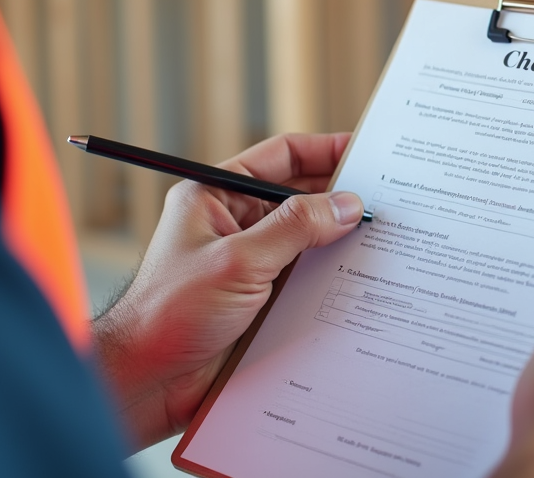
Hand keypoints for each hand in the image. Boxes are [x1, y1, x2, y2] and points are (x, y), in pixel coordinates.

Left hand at [93, 132, 363, 447]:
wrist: (145, 383)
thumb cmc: (168, 314)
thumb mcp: (238, 261)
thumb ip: (295, 228)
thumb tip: (346, 204)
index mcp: (215, 196)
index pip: (280, 158)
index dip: (324, 151)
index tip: (366, 151)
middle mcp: (233, 224)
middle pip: (299, 199)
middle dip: (340, 200)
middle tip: (388, 201)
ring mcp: (248, 263)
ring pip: (307, 242)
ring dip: (339, 243)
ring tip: (383, 242)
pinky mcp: (259, 300)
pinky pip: (304, 280)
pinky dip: (331, 279)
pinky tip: (358, 283)